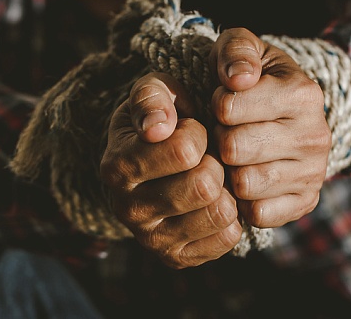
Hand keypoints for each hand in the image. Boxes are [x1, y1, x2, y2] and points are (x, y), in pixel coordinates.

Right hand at [100, 72, 241, 268]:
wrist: (156, 158)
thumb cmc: (162, 119)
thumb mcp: (154, 93)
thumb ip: (152, 97)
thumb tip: (157, 127)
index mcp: (118, 166)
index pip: (185, 150)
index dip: (199, 133)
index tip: (192, 131)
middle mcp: (127, 209)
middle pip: (204, 185)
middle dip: (216, 163)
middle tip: (208, 156)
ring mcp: (151, 239)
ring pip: (219, 213)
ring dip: (227, 190)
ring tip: (213, 176)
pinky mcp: (177, 258)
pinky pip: (228, 237)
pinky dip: (232, 216)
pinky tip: (216, 200)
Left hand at [209, 28, 330, 227]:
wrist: (282, 109)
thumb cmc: (251, 76)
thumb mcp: (242, 47)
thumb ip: (236, 49)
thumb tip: (238, 79)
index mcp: (303, 93)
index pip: (228, 108)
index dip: (215, 104)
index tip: (224, 101)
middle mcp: (316, 135)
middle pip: (234, 149)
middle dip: (220, 138)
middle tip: (227, 129)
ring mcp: (315, 173)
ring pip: (244, 184)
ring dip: (229, 170)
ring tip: (236, 152)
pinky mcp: (306, 202)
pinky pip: (258, 214)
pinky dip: (244, 201)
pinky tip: (246, 177)